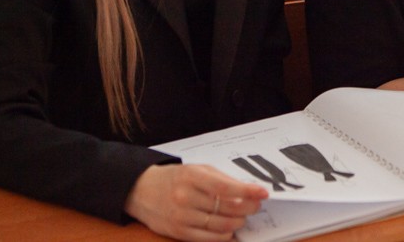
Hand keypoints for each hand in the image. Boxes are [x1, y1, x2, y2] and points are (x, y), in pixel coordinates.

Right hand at [125, 164, 267, 240]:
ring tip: (243, 216)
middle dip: (247, 207)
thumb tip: (247, 190)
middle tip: (256, 205)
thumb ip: (220, 179)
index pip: (225, 187)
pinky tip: (230, 229)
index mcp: (191, 177)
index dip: (247, 191)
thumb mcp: (196, 169)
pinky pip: (209, 238)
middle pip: (227, 207)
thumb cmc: (174, 178)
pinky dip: (225, 235)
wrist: (141, 190)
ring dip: (238, 222)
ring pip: (221, 225)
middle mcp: (185, 197)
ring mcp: (182, 217)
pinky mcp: (179, 232)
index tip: (263, 192)